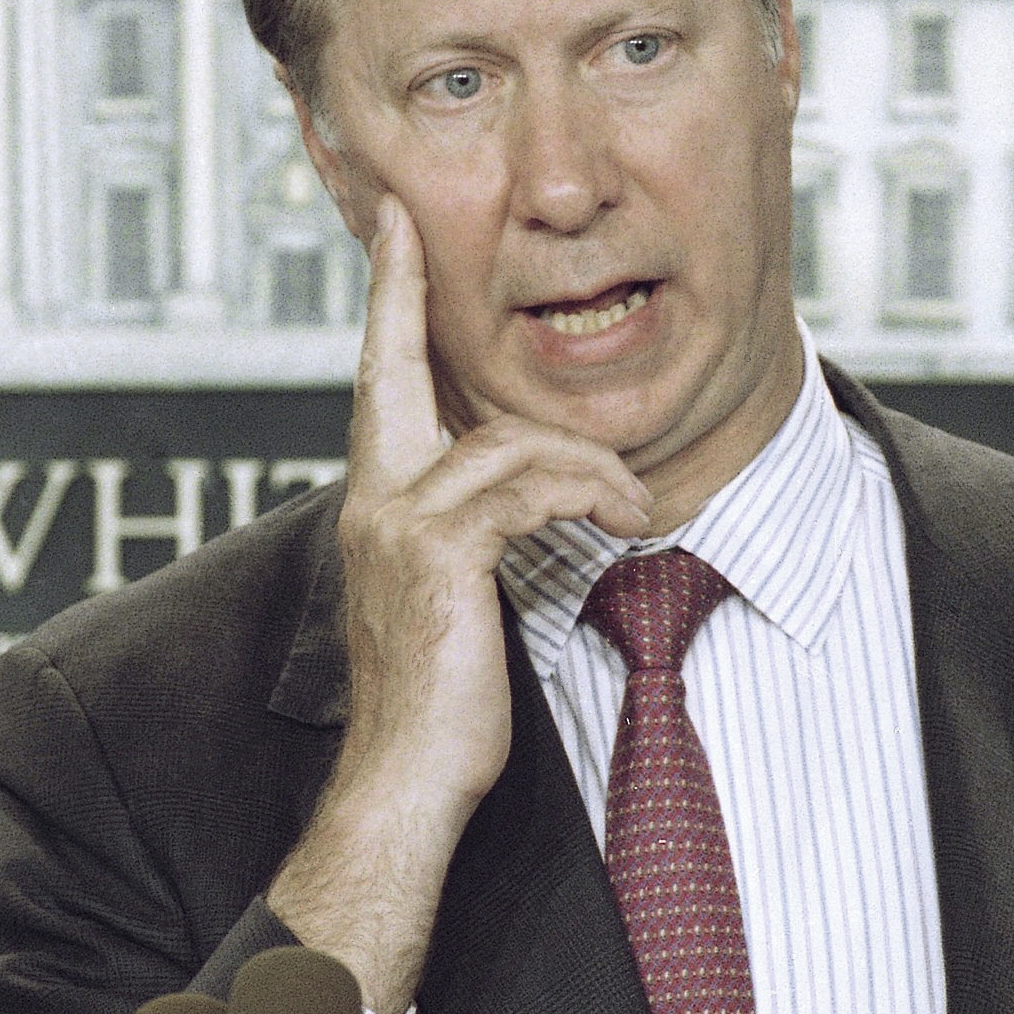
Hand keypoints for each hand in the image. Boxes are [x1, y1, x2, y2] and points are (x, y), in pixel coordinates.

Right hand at [265, 197, 649, 1012]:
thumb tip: (522, 496)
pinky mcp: (442, 553)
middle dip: (400, 293)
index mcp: (376, 508)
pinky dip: (592, 494)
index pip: (378, 385)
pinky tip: (627, 518)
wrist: (404, 785)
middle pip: (401, 372)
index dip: (385, 303)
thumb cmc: (440, 710)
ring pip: (508, 442)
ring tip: (638, 506)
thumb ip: (473, 533)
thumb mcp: (454, 602)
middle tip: (404, 228)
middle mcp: (374, 501)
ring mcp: (400, 523)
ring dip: (589, 467)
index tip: (389, 231)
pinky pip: (533, 486)